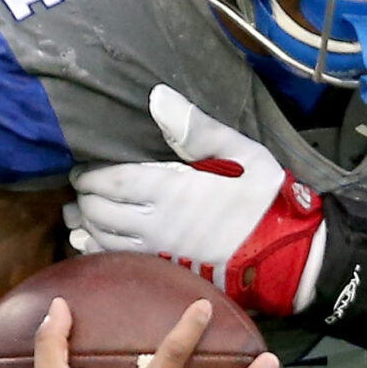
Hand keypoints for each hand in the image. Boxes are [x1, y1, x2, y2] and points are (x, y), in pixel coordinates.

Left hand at [69, 83, 327, 309]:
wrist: (286, 253)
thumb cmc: (265, 198)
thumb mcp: (238, 151)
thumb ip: (196, 128)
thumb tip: (158, 97)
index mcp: (168, 188)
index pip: (110, 181)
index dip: (89, 176)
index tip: (81, 171)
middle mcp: (155, 222)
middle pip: (100, 211)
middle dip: (84, 199)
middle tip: (80, 191)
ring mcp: (159, 251)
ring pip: (104, 240)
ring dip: (86, 226)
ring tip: (79, 216)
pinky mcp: (166, 271)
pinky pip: (120, 264)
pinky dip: (99, 253)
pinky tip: (93, 245)